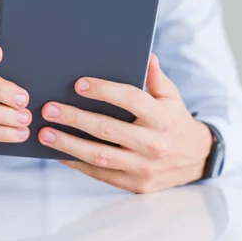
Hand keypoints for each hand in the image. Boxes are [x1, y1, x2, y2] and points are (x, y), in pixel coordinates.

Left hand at [38, 54, 213, 193]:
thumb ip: (157, 78)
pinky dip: (78, 164)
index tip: (78, 84)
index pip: (131, 100)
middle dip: (75, 118)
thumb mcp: (172, 97)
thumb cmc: (175, 121)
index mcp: (163, 118)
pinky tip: (59, 153)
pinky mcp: (136, 184)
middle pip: (108, 130)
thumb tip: (146, 56)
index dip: (104, 91)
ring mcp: (145, 168)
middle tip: (50, 109)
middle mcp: (154, 144)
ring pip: (100, 156)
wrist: (196, 159)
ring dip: (69, 144)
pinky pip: (101, 174)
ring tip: (45, 133)